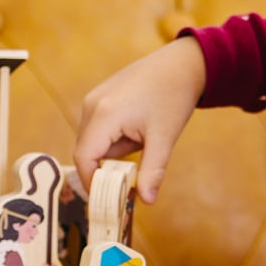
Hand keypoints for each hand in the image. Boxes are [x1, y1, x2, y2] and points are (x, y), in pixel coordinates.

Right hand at [75, 36, 205, 200]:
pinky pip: (97, 128)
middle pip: (86, 151)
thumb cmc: (173, 97)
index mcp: (104, 115)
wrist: (181, 63)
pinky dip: (112, 138)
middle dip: (106, 167)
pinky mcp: (98, 96)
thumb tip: (146, 201)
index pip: (84, 159)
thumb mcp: (164, 137)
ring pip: (92, 140)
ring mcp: (93, 98)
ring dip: (113, 151)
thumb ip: (152, 171)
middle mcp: (91, 105)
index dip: (92, 182)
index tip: (109, 198)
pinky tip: (136, 129)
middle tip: (132, 174)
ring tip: (142, 139)